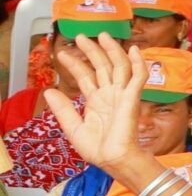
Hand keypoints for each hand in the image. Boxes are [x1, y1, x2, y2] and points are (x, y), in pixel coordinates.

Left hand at [41, 36, 145, 173]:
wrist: (112, 159)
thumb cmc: (97, 148)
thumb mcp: (72, 127)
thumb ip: (63, 108)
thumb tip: (49, 90)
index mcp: (97, 101)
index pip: (86, 77)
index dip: (74, 65)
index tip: (61, 54)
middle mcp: (110, 94)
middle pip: (102, 66)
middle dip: (93, 51)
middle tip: (81, 36)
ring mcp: (122, 95)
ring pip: (119, 66)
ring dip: (112, 50)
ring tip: (102, 36)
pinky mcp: (132, 98)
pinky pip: (138, 77)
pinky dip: (138, 63)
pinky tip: (135, 51)